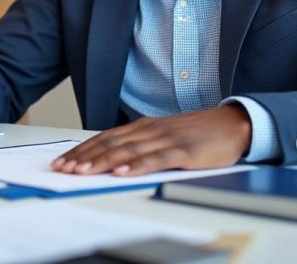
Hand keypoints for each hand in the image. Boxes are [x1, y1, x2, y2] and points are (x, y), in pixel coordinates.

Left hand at [50, 104, 252, 175]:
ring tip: (82, 172)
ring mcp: (166, 139)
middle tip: (63, 168)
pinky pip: (156, 159)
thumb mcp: (164, 135)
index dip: (82, 150)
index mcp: (143, 126)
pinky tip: (122, 172)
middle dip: (84, 157)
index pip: (105, 137)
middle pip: (110, 143)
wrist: (233, 124)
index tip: (62, 161)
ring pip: (127, 151)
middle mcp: (150, 130)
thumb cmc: (198, 133)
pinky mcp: (183, 152)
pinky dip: (137, 166)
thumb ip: (141, 144)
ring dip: (102, 162)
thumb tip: (112, 158)